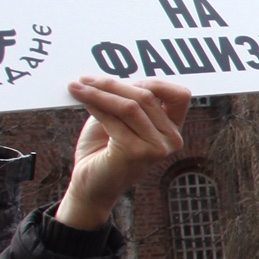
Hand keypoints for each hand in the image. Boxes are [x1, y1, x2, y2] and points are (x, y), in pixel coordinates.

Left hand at [56, 77, 191, 230]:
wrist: (90, 184)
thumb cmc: (103, 150)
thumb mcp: (118, 118)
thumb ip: (125, 99)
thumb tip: (113, 74)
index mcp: (172, 129)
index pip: (179, 95)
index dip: (153, 81)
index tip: (121, 76)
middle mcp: (171, 139)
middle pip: (147, 96)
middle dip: (114, 83)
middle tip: (87, 78)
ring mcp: (157, 148)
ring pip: (130, 106)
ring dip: (101, 92)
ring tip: (78, 86)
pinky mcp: (137, 152)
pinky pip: (114, 118)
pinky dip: (95, 105)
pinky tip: (80, 98)